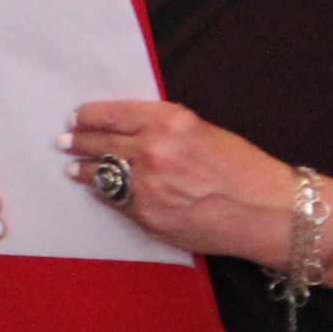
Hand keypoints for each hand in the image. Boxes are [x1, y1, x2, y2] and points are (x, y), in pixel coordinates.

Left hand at [58, 100, 298, 260]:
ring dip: (84, 171)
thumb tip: (126, 131)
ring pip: (103, 175)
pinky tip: (99, 192)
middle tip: (63, 141)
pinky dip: (106, 195)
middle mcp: (154, 150)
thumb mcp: (201, 131)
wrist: (269, 211)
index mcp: (169, 121)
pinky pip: (117, 202)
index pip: (113, 114)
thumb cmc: (243, 168)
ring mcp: (148, 187)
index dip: (88, 116)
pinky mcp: (149, 217)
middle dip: (77, 142)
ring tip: (72, 169)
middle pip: (101, 143)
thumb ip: (162, 128)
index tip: (75, 117)